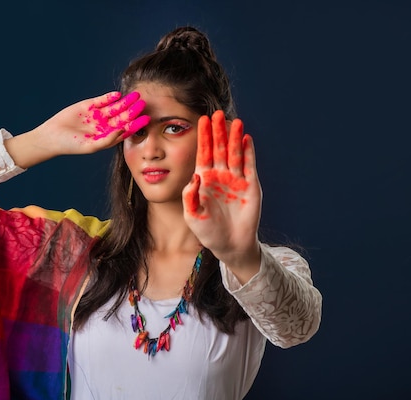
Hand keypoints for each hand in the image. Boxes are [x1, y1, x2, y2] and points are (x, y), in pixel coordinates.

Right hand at [32, 91, 150, 155]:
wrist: (53, 135)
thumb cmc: (71, 145)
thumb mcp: (91, 146)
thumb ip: (107, 140)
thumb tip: (122, 132)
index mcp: (108, 136)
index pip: (126, 129)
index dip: (136, 124)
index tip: (146, 119)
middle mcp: (106, 125)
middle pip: (123, 117)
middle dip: (133, 111)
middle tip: (143, 105)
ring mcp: (99, 114)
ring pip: (115, 107)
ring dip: (125, 102)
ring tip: (134, 96)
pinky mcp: (90, 105)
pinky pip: (103, 100)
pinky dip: (110, 97)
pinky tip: (117, 95)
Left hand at [182, 110, 261, 275]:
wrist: (229, 245)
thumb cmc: (207, 231)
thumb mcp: (192, 215)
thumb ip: (190, 195)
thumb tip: (195, 175)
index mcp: (204, 179)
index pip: (203, 152)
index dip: (203, 137)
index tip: (202, 120)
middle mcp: (220, 175)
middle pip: (219, 148)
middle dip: (218, 131)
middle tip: (217, 113)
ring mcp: (236, 179)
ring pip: (235, 153)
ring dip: (235, 138)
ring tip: (234, 121)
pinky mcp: (251, 186)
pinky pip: (249, 166)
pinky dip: (249, 152)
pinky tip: (247, 139)